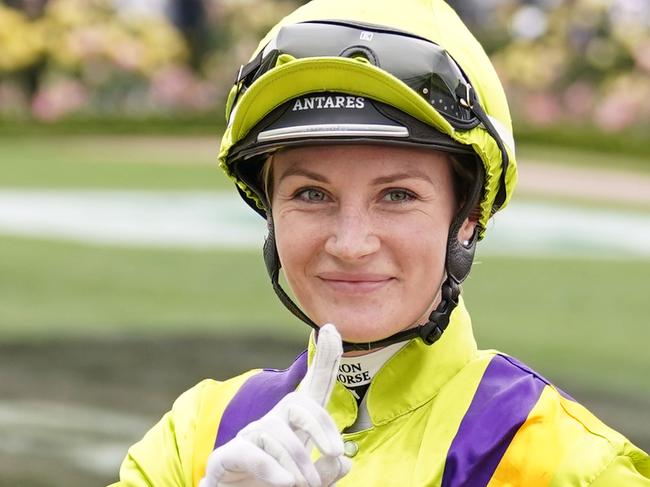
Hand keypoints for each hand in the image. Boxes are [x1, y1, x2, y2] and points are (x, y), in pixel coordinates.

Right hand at [199, 324, 351, 486]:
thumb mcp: (308, 483)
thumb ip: (326, 473)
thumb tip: (343, 463)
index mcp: (295, 427)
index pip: (313, 387)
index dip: (325, 358)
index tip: (333, 329)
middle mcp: (272, 425)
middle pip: (297, 402)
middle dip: (319, 424)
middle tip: (334, 452)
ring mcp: (248, 439)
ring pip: (277, 432)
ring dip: (297, 460)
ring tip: (304, 485)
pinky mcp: (226, 458)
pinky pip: (250, 451)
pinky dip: (270, 467)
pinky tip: (286, 482)